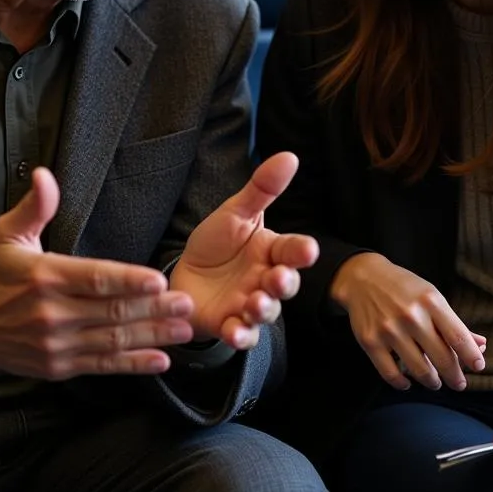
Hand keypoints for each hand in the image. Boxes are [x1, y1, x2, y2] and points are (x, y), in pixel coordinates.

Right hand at [0, 167, 194, 377]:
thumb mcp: (7, 234)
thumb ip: (35, 206)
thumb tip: (44, 174)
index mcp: (45, 277)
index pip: (94, 278)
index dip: (128, 280)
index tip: (158, 280)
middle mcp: (52, 313)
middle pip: (111, 311)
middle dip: (154, 310)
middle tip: (187, 305)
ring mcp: (56, 344)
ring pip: (112, 341)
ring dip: (152, 336)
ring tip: (184, 330)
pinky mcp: (59, 366)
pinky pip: (102, 365)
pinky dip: (133, 365)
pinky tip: (160, 360)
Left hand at [169, 152, 319, 349]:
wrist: (184, 274)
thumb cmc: (216, 243)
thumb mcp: (235, 212)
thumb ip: (262, 188)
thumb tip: (290, 155)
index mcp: (271, 251)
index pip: (292, 250)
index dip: (301, 252)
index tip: (308, 250)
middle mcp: (266, 280)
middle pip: (285, 284)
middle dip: (284, 283)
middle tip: (278, 279)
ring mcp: (249, 305)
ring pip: (266, 311)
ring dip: (263, 310)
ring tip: (255, 304)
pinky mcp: (229, 325)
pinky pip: (241, 334)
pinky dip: (240, 335)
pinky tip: (234, 331)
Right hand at [329, 253, 485, 391]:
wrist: (362, 278)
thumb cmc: (402, 288)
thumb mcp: (431, 297)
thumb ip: (454, 323)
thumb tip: (480, 346)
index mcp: (431, 301)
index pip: (459, 338)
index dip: (472, 358)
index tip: (478, 367)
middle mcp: (411, 315)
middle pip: (443, 359)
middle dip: (455, 377)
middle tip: (458, 382)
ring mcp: (389, 330)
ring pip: (420, 371)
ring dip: (432, 382)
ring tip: (434, 381)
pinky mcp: (371, 341)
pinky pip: (392, 375)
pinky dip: (403, 384)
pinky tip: (408, 381)